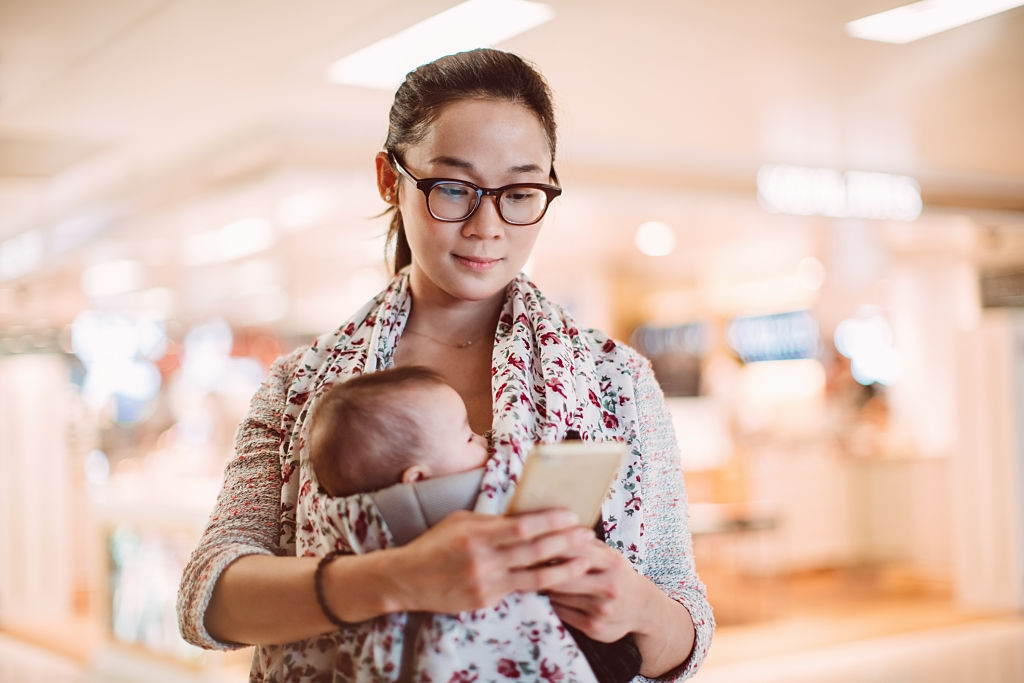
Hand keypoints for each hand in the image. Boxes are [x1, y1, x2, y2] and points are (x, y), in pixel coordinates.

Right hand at [389, 509, 594, 613]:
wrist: (407, 579)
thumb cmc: (436, 544)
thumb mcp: (461, 522)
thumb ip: (492, 521)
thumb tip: (525, 516)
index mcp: (477, 534)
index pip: (523, 526)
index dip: (551, 521)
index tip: (571, 515)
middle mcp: (483, 559)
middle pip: (535, 550)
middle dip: (565, 541)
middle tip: (587, 534)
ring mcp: (486, 583)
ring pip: (535, 576)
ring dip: (564, 568)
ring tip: (584, 560)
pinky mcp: (485, 601)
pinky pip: (520, 590)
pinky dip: (542, 583)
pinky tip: (559, 578)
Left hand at [544, 537, 653, 642]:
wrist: (643, 608)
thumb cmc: (618, 574)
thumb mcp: (610, 554)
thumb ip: (586, 543)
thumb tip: (555, 526)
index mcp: (613, 563)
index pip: (576, 550)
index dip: (552, 545)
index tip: (533, 541)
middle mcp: (609, 586)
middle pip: (564, 576)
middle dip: (542, 570)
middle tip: (525, 563)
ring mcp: (602, 609)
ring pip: (559, 596)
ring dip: (544, 587)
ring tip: (534, 577)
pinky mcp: (594, 627)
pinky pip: (561, 612)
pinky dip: (552, 602)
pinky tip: (549, 595)